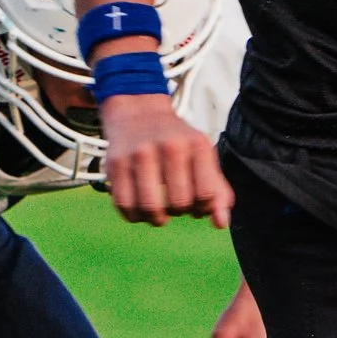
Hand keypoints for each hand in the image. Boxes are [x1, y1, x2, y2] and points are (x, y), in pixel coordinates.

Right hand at [98, 89, 232, 226]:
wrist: (139, 113)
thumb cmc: (175, 142)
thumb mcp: (202, 157)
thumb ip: (217, 191)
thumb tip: (220, 223)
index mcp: (196, 145)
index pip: (206, 193)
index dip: (203, 207)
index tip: (196, 202)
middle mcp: (169, 146)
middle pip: (179, 203)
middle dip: (179, 211)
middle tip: (175, 204)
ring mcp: (140, 154)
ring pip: (151, 207)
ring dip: (157, 218)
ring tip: (158, 212)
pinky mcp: (116, 163)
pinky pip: (125, 205)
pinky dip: (134, 216)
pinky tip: (140, 209)